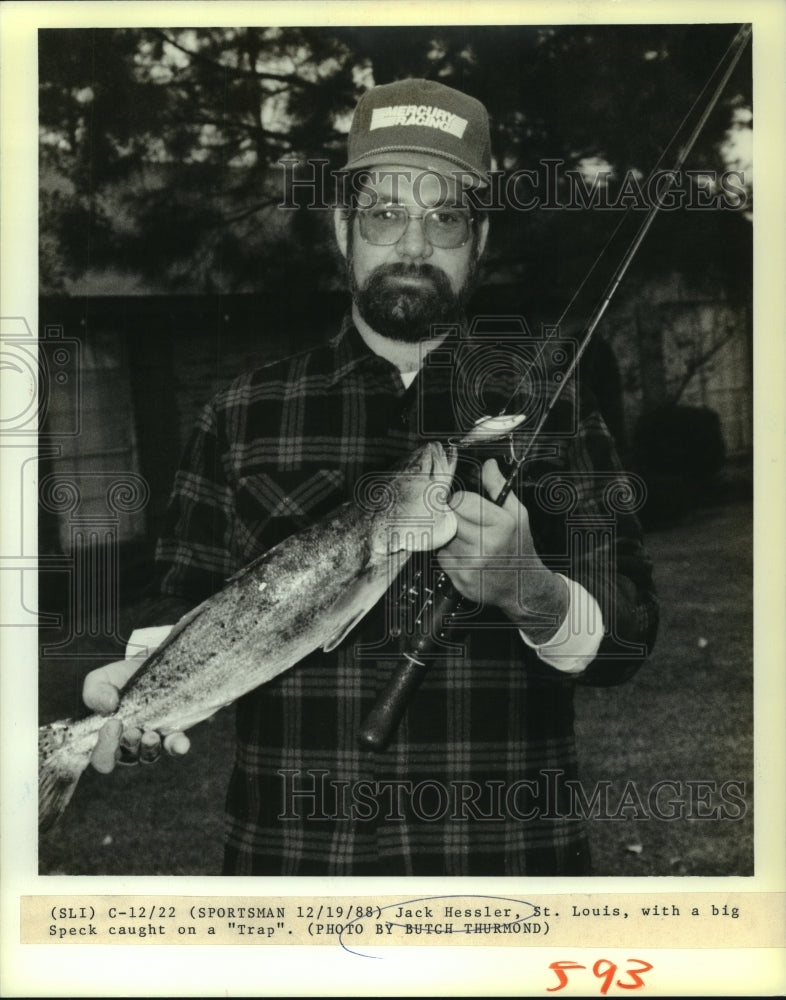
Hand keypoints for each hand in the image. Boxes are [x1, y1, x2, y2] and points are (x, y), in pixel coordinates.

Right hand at [83, 653, 189, 772]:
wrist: (146, 664)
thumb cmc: (118, 678)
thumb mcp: (99, 680)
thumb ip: (94, 693)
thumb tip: (107, 706)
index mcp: (107, 737)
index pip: (102, 758)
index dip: (104, 750)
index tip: (111, 725)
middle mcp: (128, 744)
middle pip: (127, 758)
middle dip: (129, 745)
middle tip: (132, 730)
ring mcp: (151, 739)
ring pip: (150, 756)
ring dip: (150, 748)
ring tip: (151, 735)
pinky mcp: (173, 731)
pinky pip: (175, 745)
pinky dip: (177, 746)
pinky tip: (181, 745)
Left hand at [437, 458, 567, 638]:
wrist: (523, 586)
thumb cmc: (519, 546)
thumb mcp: (518, 514)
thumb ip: (499, 488)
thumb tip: (488, 465)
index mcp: (501, 525)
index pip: (460, 500)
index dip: (460, 501)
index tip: (464, 505)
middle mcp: (485, 545)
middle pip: (449, 518)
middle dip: (454, 518)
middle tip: (467, 524)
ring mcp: (472, 565)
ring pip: (444, 538)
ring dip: (451, 537)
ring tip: (471, 542)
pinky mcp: (460, 580)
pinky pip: (443, 558)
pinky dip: (450, 556)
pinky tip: (467, 558)